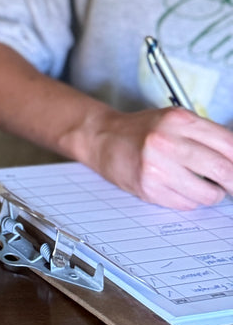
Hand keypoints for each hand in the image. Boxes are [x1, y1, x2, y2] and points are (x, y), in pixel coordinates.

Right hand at [78, 105, 232, 209]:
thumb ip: (206, 136)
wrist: (104, 138)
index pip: (229, 145)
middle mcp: (167, 140)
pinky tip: (176, 186)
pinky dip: (188, 199)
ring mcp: (157, 166)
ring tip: (199, 184)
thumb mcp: (175, 121)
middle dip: (232, 183)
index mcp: (179, 119)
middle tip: (230, 185)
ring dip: (211, 194)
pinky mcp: (149, 187)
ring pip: (207, 194)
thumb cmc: (142, 130)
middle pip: (223, 170)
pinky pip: (187, 204)